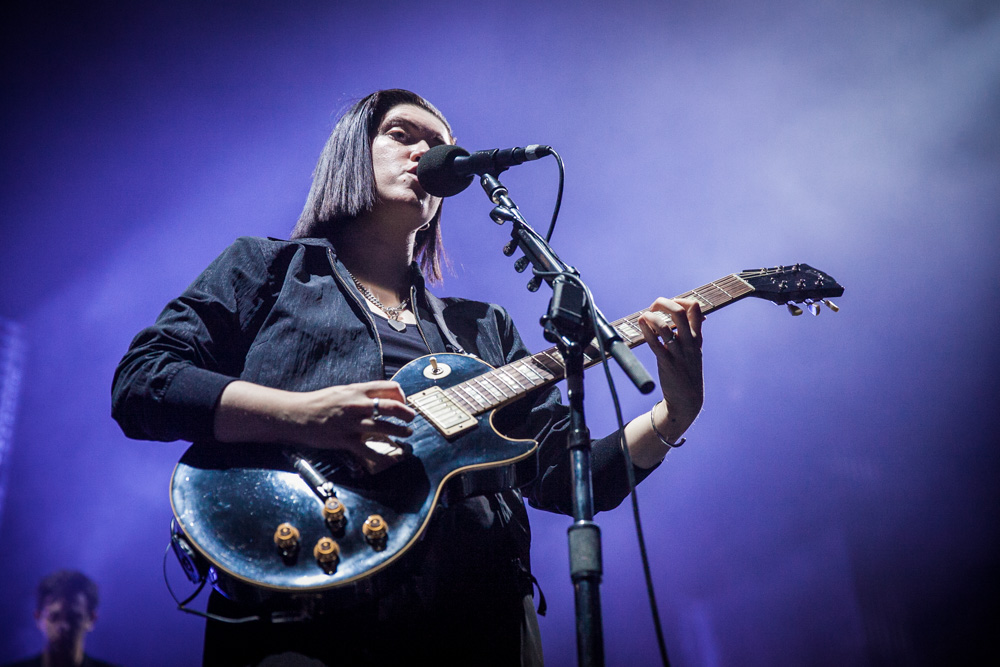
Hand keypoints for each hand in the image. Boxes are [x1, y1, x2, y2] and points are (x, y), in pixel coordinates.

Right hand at [215, 379, 415, 467]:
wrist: (295, 415)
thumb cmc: (318, 403)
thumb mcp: (341, 391)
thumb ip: (360, 394)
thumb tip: (379, 398)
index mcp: (357, 390)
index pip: (388, 387)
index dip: (401, 395)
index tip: (403, 402)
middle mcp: (357, 405)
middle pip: (392, 406)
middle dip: (407, 413)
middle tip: (411, 419)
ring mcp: (352, 424)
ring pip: (386, 428)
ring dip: (401, 432)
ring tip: (406, 435)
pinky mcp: (346, 441)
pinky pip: (370, 451)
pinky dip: (385, 457)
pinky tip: (393, 459)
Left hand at [638, 297, 703, 439]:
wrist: (688, 400)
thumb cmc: (687, 373)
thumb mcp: (694, 351)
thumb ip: (689, 334)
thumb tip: (678, 317)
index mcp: (697, 337)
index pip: (695, 308)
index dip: (679, 300)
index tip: (668, 305)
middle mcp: (689, 343)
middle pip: (679, 312)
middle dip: (663, 303)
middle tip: (653, 307)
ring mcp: (678, 353)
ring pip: (665, 327)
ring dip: (651, 317)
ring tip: (644, 316)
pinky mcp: (667, 363)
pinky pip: (655, 344)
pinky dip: (646, 331)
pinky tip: (641, 324)